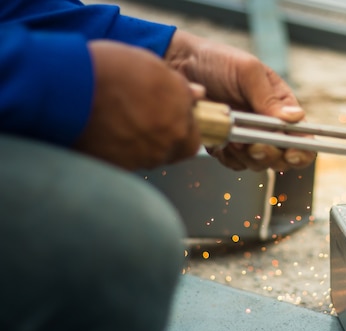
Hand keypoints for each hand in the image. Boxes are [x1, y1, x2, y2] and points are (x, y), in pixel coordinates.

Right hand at [75, 40, 201, 169]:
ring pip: (149, 157)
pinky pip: (125, 162)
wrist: (67, 86)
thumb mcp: (152, 65)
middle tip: (146, 121)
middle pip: (174, 151)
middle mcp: (165, 143)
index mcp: (180, 118)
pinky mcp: (116, 168)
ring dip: (141, 145)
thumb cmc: (109, 69)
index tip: (170, 117)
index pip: (193, 136)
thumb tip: (197, 95)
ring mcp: (140, 158)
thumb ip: (179, 86)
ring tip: (119, 121)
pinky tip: (105, 132)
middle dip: (166, 140)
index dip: (182, 127)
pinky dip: (119, 151)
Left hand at [165, 30, 315, 171]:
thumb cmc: (218, 61)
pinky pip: (234, 164)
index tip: (291, 153)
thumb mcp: (247, 72)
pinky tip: (221, 141)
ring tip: (232, 137)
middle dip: (270, 155)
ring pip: (258, 164)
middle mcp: (268, 125)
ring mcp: (247, 138)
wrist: (180, 65)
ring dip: (247, 156)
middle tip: (254, 146)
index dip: (303, 150)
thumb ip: (269, 98)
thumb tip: (296, 118)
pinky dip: (228, 158)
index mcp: (281, 106)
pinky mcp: (227, 146)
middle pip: (282, 157)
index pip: (303, 136)